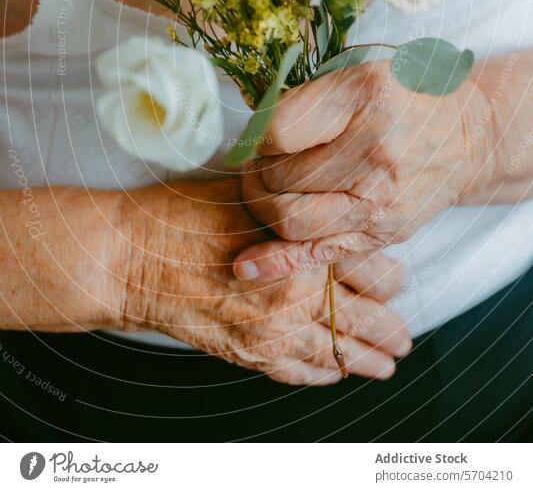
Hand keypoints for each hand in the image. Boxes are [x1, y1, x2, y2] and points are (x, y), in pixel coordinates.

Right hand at [122, 178, 410, 385]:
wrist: (132, 257)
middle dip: (391, 328)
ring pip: (341, 354)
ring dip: (370, 361)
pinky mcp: (250, 353)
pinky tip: (335, 372)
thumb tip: (322, 186)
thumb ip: (291, 196)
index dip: (391, 274)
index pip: (374, 269)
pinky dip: (324, 376)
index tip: (395, 275)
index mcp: (304, 248)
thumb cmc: (182, 215)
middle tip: (402, 332)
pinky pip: (300, 374)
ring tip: (387, 364)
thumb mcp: (244, 189)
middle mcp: (298, 295)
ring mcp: (275, 330)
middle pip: (369, 319)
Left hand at [234, 60, 486, 280]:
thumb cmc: (402, 99)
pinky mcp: (381, 234)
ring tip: (264, 192)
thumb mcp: (355, 76)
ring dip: (262, 208)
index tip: (258, 138)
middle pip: (281, 179)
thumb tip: (250, 137)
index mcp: (365, 100)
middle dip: (254, 174)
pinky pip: (320, 254)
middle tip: (254, 166)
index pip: (278, 132)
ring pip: (292, 220)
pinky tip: (247, 268)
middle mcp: (375, 153)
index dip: (256, 138)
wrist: (463, 136)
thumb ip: (303, 100)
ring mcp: (380, 201)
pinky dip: (278, 263)